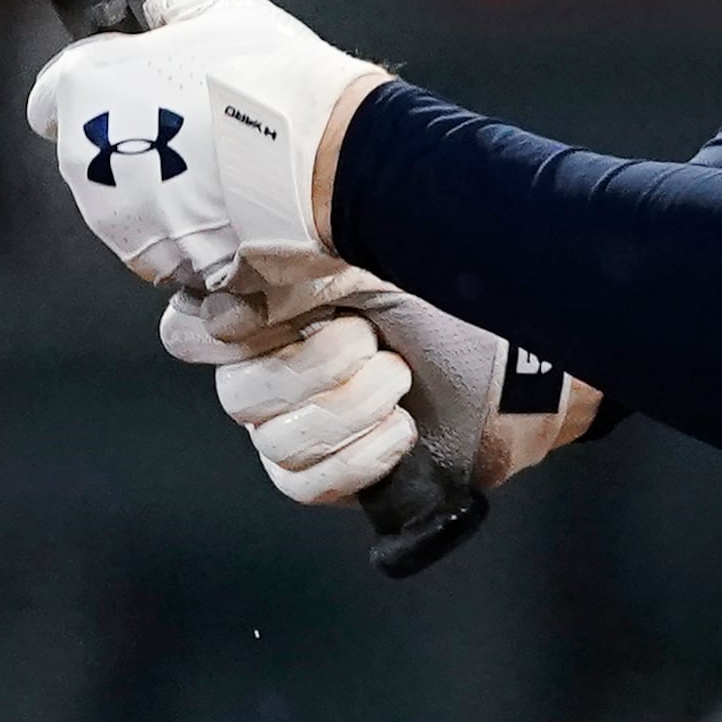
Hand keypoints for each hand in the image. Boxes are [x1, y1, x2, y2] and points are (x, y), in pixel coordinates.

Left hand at [22, 0, 385, 291]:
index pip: (51, 95)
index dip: (94, 88)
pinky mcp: (153, 259)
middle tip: (190, 125)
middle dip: (131, 139)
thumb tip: (164, 5)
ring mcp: (115, 216)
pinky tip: (229, 204)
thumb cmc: (272, 81)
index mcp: (86, 87)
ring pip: (123, 201)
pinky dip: (185, 229)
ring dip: (158, 187)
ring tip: (220, 167)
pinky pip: (159, 241)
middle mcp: (85, 156)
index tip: (128, 87)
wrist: (328, 156)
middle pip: (90, 150)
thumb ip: (178, 10)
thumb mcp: (226, 15)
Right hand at [166, 269, 599, 504]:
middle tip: (369, 340)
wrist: (528, 349)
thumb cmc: (457, 286)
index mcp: (272, 305)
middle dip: (310, 369)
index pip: (192, 330)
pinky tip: (401, 429)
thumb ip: (315, 239)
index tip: (273, 311)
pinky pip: (305, 482)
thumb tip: (252, 247)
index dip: (220, 330)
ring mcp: (302, 424)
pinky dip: (356, 458)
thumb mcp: (388, 246)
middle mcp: (273, 367)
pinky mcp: (339, 470)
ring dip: (344, 410)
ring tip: (398, 379)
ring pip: (274, 441)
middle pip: (239, 393)